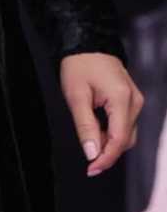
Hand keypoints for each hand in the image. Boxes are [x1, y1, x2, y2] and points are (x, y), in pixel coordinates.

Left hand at [60, 54, 142, 177]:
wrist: (87, 43)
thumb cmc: (80, 65)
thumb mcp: (76, 96)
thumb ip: (85, 126)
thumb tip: (92, 153)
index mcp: (122, 98)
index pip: (119, 139)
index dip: (106, 158)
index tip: (92, 169)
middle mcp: (134, 100)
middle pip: (125, 139)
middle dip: (107, 151)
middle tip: (87, 156)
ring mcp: (135, 99)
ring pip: (127, 133)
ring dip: (109, 141)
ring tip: (89, 137)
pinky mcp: (132, 99)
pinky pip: (126, 123)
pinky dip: (112, 131)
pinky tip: (97, 128)